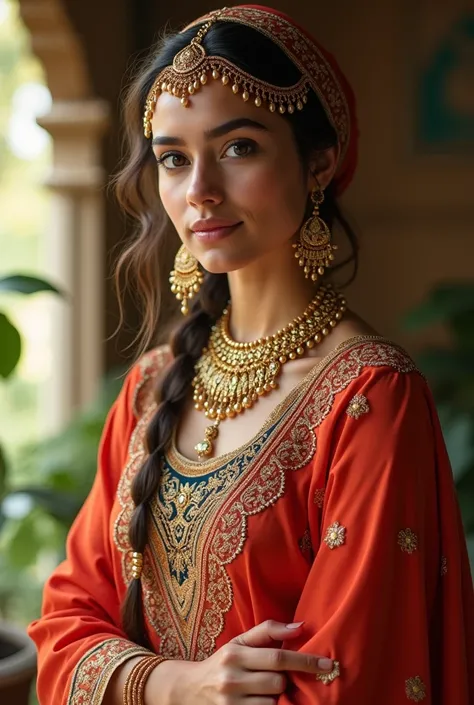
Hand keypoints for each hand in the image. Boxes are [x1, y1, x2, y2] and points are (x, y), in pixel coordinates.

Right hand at [151, 619, 332, 704]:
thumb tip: (301, 627)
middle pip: (278, 683)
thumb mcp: (239, 642)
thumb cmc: (222, 663)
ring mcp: (230, 704)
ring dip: (276, 700)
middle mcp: (231, 679)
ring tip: (265, 693)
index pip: (277, 658)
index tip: (328, 664)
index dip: (306, 662)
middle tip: (278, 679)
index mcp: (235, 654)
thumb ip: (268, 631)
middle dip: (285, 682)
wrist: (187, 691)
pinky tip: (261, 702)